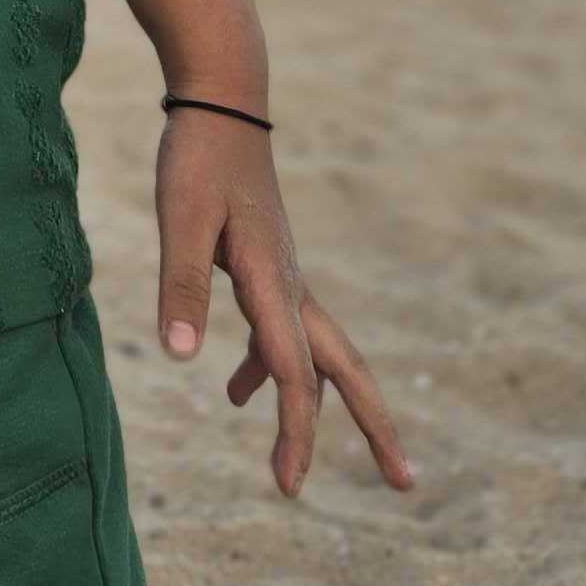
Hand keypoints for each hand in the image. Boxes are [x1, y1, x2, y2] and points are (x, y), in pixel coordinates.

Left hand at [155, 111, 412, 499]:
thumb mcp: (179, 217)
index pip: (292, 370)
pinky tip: (236, 392)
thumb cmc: (198, 156)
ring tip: (294, 470)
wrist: (222, 100)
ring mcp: (284, 277)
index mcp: (273, 281)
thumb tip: (179, 360)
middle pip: (345, 370)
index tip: (288, 485)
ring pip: (316, 357)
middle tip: (406, 485)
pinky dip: (267, 369)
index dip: (295, 430)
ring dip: (317, 409)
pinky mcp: (266, 267)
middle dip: (374, 428)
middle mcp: (290, 286)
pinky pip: (279, 334)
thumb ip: (181, 285)